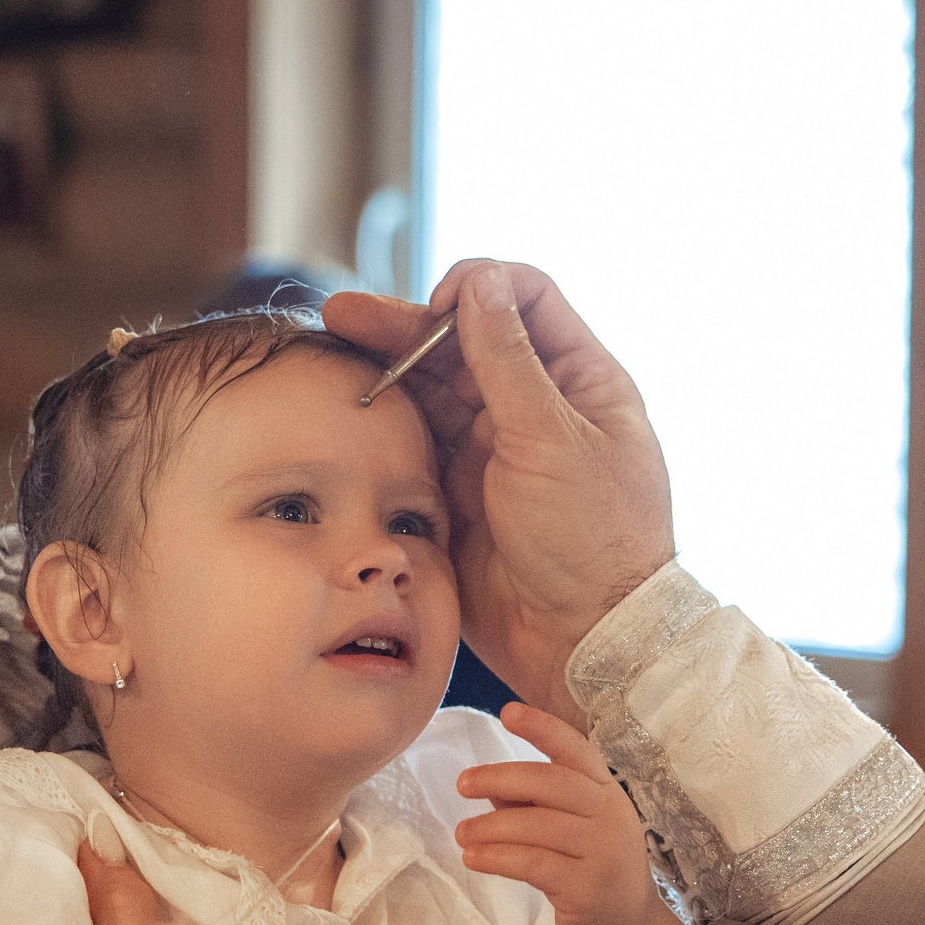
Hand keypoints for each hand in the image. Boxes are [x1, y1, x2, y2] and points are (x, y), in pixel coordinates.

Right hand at [325, 261, 674, 726]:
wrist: (584, 643)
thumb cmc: (593, 541)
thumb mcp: (551, 439)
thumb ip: (507, 360)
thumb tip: (479, 281)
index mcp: (580, 382)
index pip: (525, 299)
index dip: (478, 289)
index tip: (437, 309)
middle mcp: (536, 408)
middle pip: (464, 342)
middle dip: (406, 327)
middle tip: (342, 316)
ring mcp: (496, 451)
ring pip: (433, 391)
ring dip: (387, 371)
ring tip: (331, 354)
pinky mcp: (459, 493)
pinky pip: (415, 444)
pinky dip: (385, 424)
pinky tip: (350, 412)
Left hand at [456, 702, 660, 924]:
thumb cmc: (590, 868)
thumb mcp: (568, 828)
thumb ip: (533, 805)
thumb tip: (488, 787)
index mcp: (606, 791)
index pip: (577, 750)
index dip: (543, 728)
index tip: (507, 712)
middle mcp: (611, 814)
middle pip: (553, 782)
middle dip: (501, 778)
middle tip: (462, 784)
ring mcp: (604, 851)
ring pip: (539, 825)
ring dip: (491, 826)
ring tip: (461, 833)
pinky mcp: (589, 888)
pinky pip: (535, 864)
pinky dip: (497, 857)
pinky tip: (473, 857)